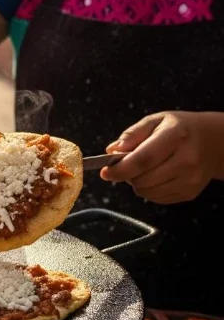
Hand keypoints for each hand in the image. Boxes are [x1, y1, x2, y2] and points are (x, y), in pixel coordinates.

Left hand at [102, 112, 223, 203]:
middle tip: (127, 164)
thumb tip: (112, 151)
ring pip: (148, 193)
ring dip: (137, 183)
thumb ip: (132, 134)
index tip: (105, 171)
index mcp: (175, 136)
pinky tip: (156, 176)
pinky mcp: (190, 193)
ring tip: (144, 169)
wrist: (214, 142)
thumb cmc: (180, 129)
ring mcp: (190, 179)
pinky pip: (157, 199)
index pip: (143, 159)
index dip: (120, 169)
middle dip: (126, 175)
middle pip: (143, 179)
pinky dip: (149, 190)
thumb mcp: (155, 121)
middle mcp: (186, 160)